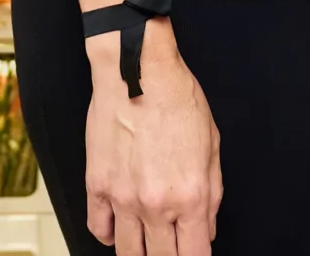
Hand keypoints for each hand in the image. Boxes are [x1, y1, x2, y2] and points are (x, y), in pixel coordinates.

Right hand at [85, 18, 222, 255]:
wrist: (138, 71)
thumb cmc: (178, 99)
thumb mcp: (213, 146)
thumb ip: (212, 194)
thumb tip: (207, 227)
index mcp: (190, 197)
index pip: (195, 255)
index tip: (195, 254)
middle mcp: (155, 205)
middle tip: (172, 246)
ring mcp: (122, 198)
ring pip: (128, 253)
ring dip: (139, 252)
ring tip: (146, 244)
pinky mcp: (97, 185)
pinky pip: (98, 228)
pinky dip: (109, 235)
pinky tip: (119, 229)